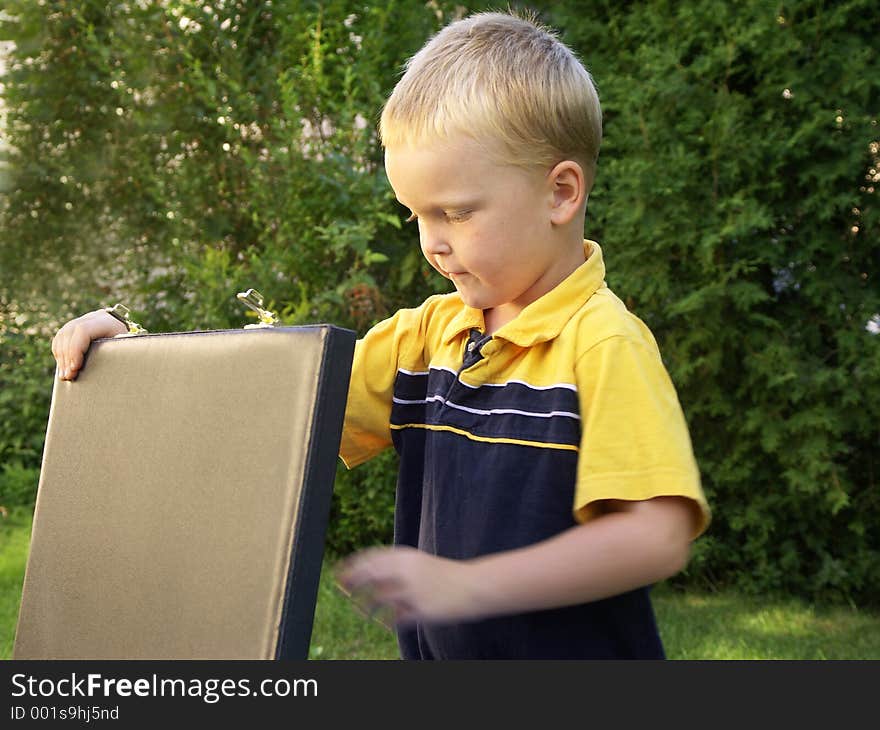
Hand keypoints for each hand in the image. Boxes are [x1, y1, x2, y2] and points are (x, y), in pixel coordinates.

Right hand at [51, 310, 126, 380]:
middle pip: (70, 334)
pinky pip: (59, 338)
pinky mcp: (73, 326)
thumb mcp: (128, 346)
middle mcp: (91, 318)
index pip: (83, 331)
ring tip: (65, 375)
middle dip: (67, 357)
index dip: (76, 349)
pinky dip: (59, 353)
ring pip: (62, 336)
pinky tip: (62, 367)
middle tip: (69, 376)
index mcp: (105, 321)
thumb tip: (115, 359)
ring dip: (61, 357)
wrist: (123, 329)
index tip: (76, 367)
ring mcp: (80, 320)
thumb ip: (120, 350)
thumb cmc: (127, 343)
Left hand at [337, 546, 482, 627]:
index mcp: (407, 556)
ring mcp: (414, 591)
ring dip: (365, 605)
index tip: (339, 569)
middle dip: (353, 581)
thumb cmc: (442, 575)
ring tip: (360, 609)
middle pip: (371, 574)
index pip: (372, 557)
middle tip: (341, 587)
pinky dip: (387, 620)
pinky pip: (396, 617)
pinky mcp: (421, 610)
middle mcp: (407, 570)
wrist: (472, 586)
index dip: (353, 564)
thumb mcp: (418, 564)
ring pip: (379, 598)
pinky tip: (383, 622)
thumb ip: (395, 569)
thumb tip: (367, 576)